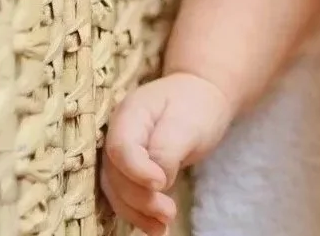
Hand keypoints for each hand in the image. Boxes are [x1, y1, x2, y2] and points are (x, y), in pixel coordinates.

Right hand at [101, 72, 234, 233]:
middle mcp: (118, 134)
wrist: (202, 97)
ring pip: (117, 190)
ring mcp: (122, 153)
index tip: (162, 183)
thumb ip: (168, 150)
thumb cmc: (196, 106)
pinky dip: (140, 214)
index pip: (121, 148)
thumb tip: (157, 182)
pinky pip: (127, 195)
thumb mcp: (188, 123)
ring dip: (138, 213)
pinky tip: (157, 228)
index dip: (136, 170)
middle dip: (140, 198)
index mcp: (130, 113)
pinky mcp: (130, 170)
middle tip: (169, 213)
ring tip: (163, 227)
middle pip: (116, 174)